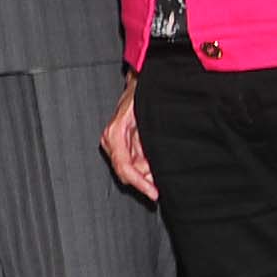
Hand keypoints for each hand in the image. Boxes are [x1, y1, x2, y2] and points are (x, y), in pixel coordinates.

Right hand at [99, 76, 155, 200]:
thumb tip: (149, 168)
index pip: (124, 167)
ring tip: (164, 167)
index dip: (139, 183)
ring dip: (148, 171)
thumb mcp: (148, 117)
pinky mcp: (123, 144)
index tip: (153, 193)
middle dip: (146, 178)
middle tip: (163, 181)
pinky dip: (147, 165)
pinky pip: (134, 161)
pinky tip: (157, 162)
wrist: (142, 83)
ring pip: (132, 169)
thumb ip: (147, 143)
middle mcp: (111, 140)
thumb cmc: (144, 94)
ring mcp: (115, 142)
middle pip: (127, 172)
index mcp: (114, 134)